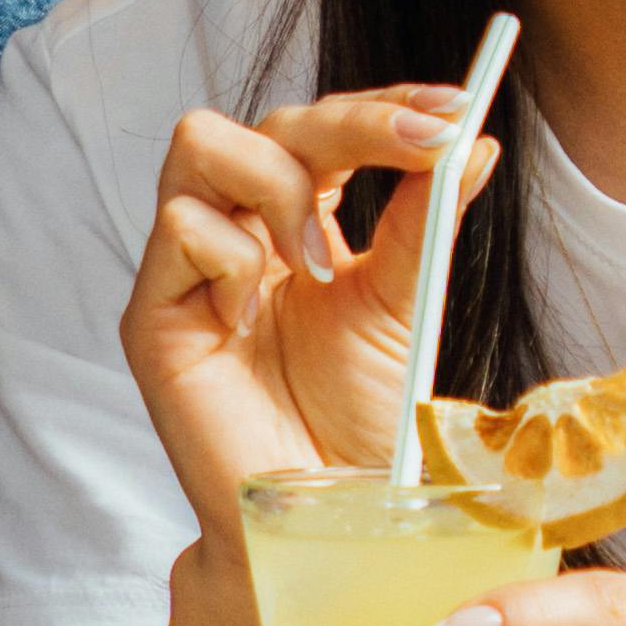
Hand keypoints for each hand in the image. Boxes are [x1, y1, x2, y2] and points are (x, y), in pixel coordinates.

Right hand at [119, 83, 493, 543]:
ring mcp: (189, 269)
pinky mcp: (155, 316)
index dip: (382, 105)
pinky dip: (235, 256)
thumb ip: (424, 218)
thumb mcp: (406, 304)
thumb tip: (470, 139)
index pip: (324, 128)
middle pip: (267, 120)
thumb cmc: (360, 424)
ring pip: (200, 142)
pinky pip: (182, 227)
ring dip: (281, 184)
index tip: (453, 106)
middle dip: (351, 123)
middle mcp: (240, 232)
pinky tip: (255, 315)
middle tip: (421, 144)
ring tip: (320, 265)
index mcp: (299, 223)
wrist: (331, 519)